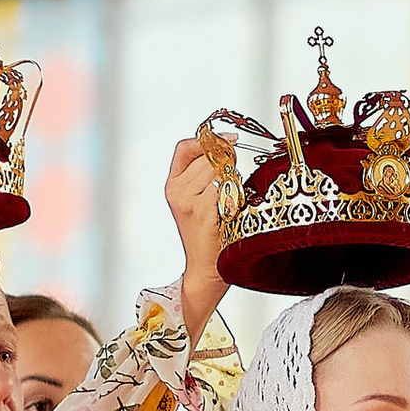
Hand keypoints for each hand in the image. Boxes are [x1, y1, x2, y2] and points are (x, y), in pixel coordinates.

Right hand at [163, 135, 225, 344]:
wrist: (205, 269)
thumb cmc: (206, 236)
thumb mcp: (195, 202)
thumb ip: (203, 175)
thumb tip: (228, 146)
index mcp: (172, 186)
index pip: (185, 148)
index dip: (207, 140)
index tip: (228, 140)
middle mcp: (178, 192)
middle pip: (209, 157)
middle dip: (228, 162)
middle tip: (236, 178)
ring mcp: (191, 203)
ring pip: (220, 171)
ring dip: (234, 179)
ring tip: (233, 199)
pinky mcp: (207, 213)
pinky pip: (227, 189)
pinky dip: (236, 194)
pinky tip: (235, 208)